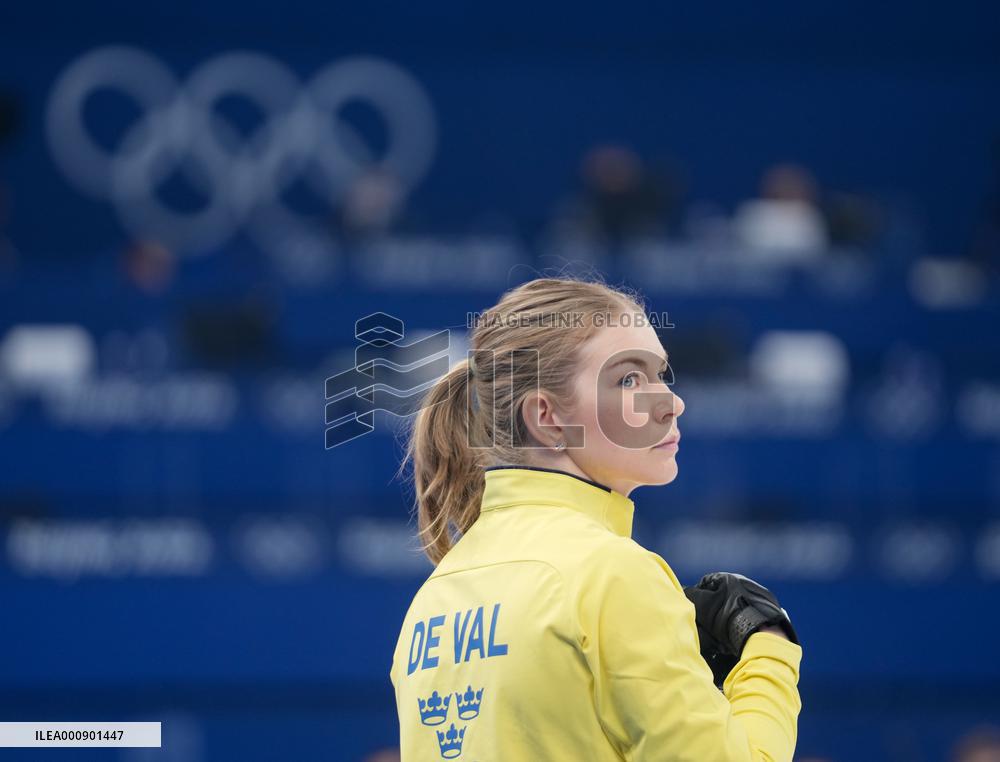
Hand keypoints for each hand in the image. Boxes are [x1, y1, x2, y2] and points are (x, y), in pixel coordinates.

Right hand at [684, 572, 798, 687]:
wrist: (762, 634)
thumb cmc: (729, 618)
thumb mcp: (704, 605)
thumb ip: (692, 595)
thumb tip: (685, 591)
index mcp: (730, 578)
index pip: (707, 582)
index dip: (698, 595)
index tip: (696, 609)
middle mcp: (746, 584)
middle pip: (723, 595)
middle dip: (714, 608)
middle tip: (710, 623)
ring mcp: (760, 597)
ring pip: (736, 606)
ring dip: (728, 616)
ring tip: (724, 633)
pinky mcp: (769, 611)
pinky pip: (749, 614)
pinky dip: (743, 621)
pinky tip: (739, 634)